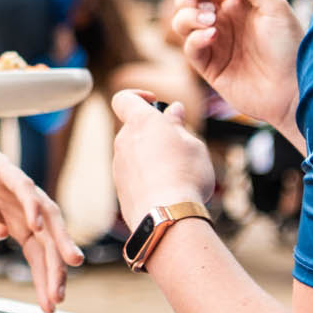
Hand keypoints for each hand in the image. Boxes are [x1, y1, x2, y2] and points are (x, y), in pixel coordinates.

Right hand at [0, 103, 81, 310]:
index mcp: (16, 225)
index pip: (38, 258)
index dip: (43, 281)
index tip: (49, 307)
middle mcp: (24, 209)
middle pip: (49, 242)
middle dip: (56, 270)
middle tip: (60, 296)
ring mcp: (19, 190)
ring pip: (48, 215)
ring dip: (61, 238)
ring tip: (70, 260)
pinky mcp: (7, 170)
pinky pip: (25, 189)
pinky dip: (33, 205)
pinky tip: (36, 225)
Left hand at [109, 90, 218, 229]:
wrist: (166, 217)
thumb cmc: (186, 175)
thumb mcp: (193, 144)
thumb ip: (178, 125)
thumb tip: (173, 111)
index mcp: (140, 122)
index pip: (124, 98)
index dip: (138, 95)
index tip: (156, 103)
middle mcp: (123, 141)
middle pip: (135, 128)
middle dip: (155, 133)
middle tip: (180, 146)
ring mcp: (118, 166)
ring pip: (135, 153)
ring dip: (152, 157)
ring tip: (178, 173)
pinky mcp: (120, 189)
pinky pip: (134, 175)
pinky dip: (148, 177)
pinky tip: (168, 191)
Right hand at [172, 0, 303, 135]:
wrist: (294, 89)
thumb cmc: (291, 48)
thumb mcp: (276, 7)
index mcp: (238, 5)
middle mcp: (223, 22)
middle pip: (189, 2)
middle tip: (204, 3)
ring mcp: (214, 44)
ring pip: (182, 23)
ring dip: (189, 16)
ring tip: (210, 20)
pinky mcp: (208, 66)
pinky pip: (189, 48)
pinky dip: (195, 38)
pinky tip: (211, 36)